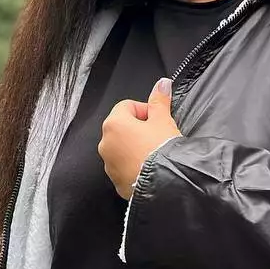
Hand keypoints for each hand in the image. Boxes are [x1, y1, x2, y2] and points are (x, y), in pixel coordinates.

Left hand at [98, 77, 181, 199]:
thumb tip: (162, 83)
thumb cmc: (161, 150)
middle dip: (140, 128)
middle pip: (123, 127)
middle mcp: (105, 143)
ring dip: (136, 146)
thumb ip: (160, 100)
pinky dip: (134, 163)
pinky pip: (124, 165)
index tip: (158, 118)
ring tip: (155, 152)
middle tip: (158, 134)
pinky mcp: (115, 180)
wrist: (163, 185)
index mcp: (114, 124)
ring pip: (122, 147)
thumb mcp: (163, 121)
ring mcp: (108, 163)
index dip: (145, 110)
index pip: (127, 106)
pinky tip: (150, 166)